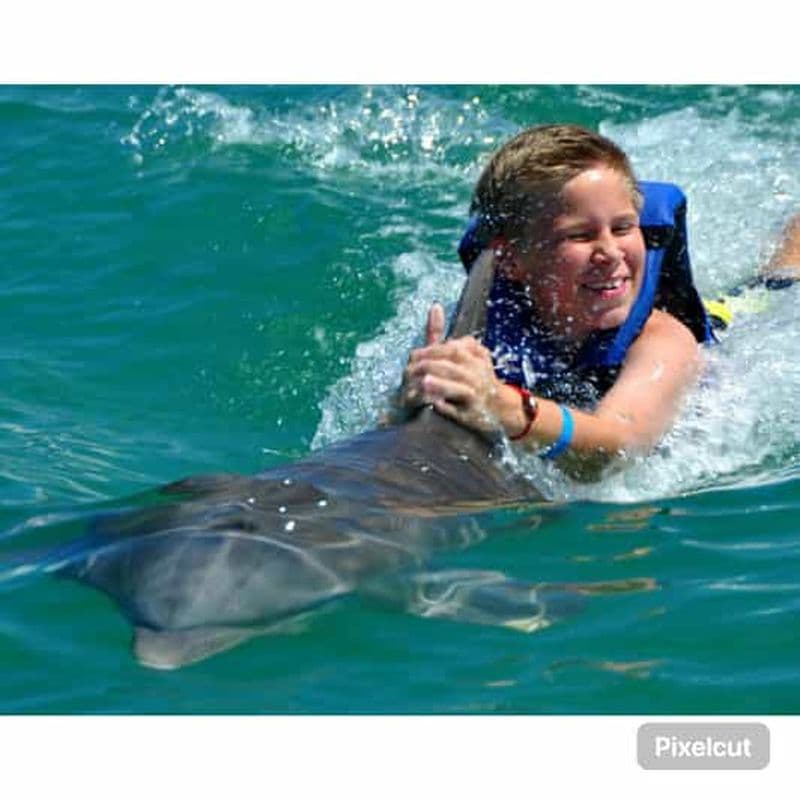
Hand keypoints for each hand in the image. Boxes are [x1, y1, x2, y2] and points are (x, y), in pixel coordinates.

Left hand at [399, 303, 501, 432]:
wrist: (500, 408)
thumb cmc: (474, 378)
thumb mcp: (463, 354)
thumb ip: (442, 335)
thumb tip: (434, 306)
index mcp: (474, 355)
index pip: (451, 349)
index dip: (430, 352)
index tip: (413, 358)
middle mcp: (477, 371)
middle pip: (453, 364)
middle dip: (429, 366)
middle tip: (410, 371)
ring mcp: (477, 391)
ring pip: (459, 385)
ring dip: (440, 383)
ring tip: (423, 382)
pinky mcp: (473, 411)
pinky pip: (461, 407)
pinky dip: (448, 405)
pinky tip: (433, 403)